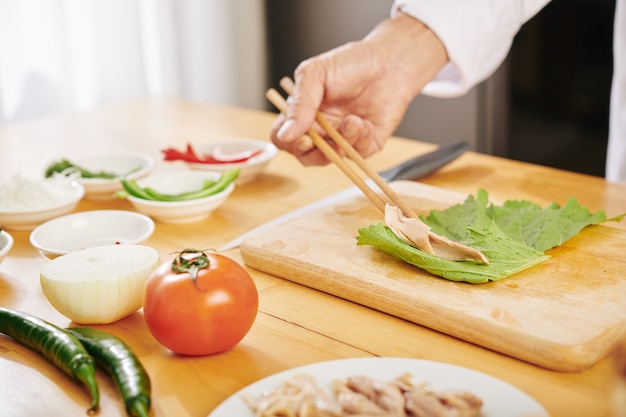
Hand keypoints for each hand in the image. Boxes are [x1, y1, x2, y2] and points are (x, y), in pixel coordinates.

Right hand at [270, 13, 447, 165]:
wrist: (390, 61)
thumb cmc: (351, 63)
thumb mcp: (316, 74)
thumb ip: (300, 104)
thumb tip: (285, 134)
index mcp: (302, 113)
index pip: (283, 137)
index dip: (287, 142)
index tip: (301, 136)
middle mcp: (320, 129)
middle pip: (304, 156)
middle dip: (313, 153)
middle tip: (321, 139)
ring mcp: (342, 139)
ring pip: (331, 159)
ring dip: (341, 142)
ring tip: (353, 121)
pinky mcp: (365, 144)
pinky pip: (357, 154)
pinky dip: (360, 139)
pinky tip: (365, 122)